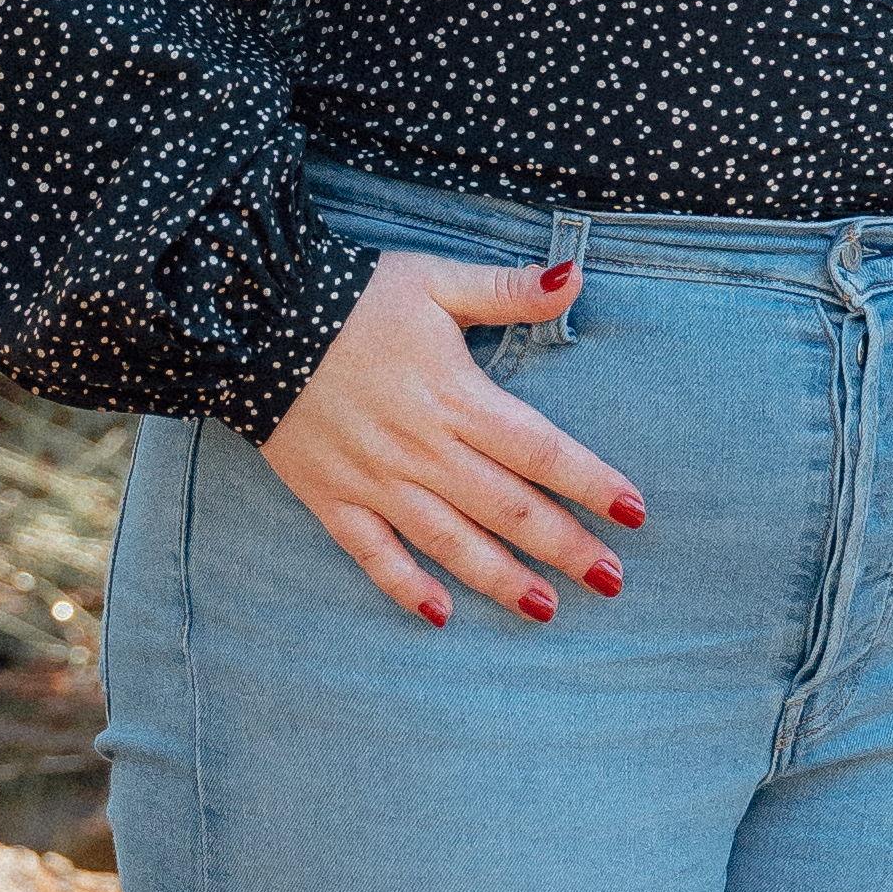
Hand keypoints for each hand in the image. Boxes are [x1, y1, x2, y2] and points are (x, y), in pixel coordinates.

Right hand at [260, 251, 646, 630]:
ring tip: (546, 609)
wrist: (256, 319)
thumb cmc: (355, 296)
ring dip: (500, 578)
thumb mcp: (436, 280)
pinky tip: (440, 615)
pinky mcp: (332, 498)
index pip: (540, 450)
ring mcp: (376, 480)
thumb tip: (576, 277)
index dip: (592, 482)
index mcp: (457, 396)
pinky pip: (373, 554)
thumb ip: (508, 289)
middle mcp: (423, 449)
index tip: (635, 513)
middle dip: (564, 546)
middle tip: (611, 581)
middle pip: (507, 507)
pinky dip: (405, 586)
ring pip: (450, 541)